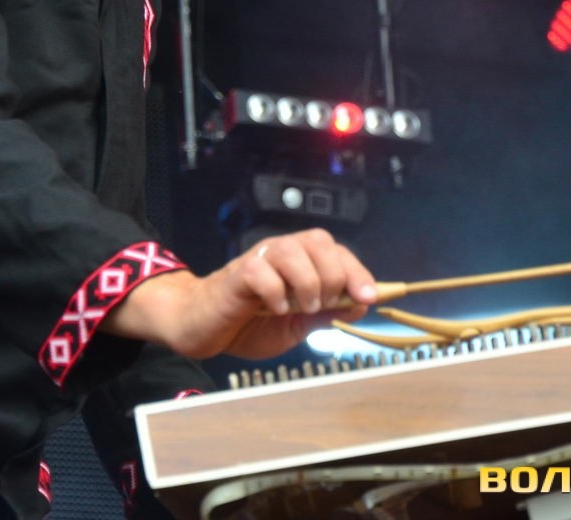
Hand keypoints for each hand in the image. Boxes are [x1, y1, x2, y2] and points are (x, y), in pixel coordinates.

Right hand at [104, 228, 377, 359]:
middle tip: (325, 305)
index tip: (367, 296)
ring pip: (292, 250)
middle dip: (333, 274)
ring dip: (307, 281)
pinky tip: (275, 309)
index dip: (356, 270)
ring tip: (303, 308)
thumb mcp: (298, 325)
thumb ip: (326, 313)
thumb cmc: (249, 324)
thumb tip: (360, 305)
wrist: (203, 328)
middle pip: (318, 241)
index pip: (335, 251)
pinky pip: (261, 272)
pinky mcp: (236, 274)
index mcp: (300, 262)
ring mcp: (258, 261)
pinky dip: (276, 292)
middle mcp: (281, 253)